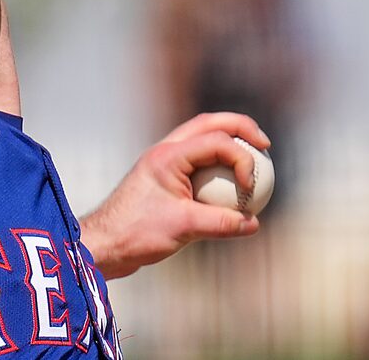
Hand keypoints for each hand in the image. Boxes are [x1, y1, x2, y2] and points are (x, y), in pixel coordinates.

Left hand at [79, 112, 270, 278]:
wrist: (104, 243)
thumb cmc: (135, 233)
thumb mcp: (184, 229)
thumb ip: (221, 224)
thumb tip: (254, 223)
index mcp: (168, 156)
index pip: (216, 141)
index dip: (242, 159)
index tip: (250, 189)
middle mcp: (165, 152)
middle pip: (209, 124)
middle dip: (241, 128)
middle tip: (265, 145)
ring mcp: (163, 163)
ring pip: (202, 140)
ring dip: (229, 143)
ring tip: (255, 158)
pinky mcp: (164, 180)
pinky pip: (198, 163)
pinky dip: (218, 167)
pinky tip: (234, 188)